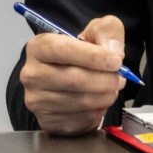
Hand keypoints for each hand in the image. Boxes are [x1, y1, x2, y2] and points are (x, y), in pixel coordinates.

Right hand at [19, 15, 129, 135]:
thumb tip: (112, 51)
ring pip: (80, 101)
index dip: (92, 56)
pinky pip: (81, 119)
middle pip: (73, 78)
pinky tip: (99, 102)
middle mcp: (32, 74)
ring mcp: (37, 100)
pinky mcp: (48, 121)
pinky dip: (97, 112)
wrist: (69, 80)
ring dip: (104, 96)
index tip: (116, 61)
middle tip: (120, 78)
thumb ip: (107, 31)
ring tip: (111, 89)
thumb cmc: (80, 54)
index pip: (62, 50)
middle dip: (105, 79)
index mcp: (38, 47)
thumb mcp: (94, 31)